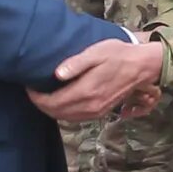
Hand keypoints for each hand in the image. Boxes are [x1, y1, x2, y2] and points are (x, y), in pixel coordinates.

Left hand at [30, 34, 164, 122]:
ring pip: (66, 118)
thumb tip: (57, 74)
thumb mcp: (96, 53)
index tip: (30, 86)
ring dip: (52, 110)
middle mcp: (91, 106)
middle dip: (42, 105)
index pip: (53, 102)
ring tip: (44, 96)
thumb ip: (75, 64)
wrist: (142, 66)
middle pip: (57, 113)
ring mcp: (97, 111)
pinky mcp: (102, 112)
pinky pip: (76, 118)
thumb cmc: (118, 55)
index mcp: (86, 91)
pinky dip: (64, 113)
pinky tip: (61, 101)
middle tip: (34, 91)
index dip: (37, 97)